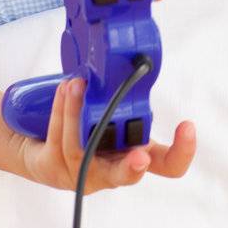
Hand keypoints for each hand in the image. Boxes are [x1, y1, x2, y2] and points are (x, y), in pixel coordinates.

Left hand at [15, 77, 196, 193]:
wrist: (41, 149)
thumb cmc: (85, 129)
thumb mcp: (111, 111)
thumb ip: (125, 93)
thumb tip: (134, 52)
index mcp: (134, 155)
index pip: (168, 164)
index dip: (182, 152)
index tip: (186, 126)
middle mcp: (112, 170)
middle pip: (126, 175)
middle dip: (133, 167)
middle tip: (140, 156)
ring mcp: (82, 174)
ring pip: (81, 149)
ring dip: (78, 112)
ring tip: (77, 83)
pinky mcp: (55, 169)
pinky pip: (59, 140)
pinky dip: (61, 112)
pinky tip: (64, 90)